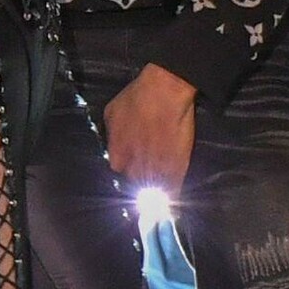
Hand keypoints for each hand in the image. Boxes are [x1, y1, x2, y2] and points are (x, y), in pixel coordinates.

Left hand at [103, 63, 196, 196]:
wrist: (166, 91)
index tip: (131, 161)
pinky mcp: (176, 167)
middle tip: (147, 169)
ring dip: (155, 188)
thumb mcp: (112, 113)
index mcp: (116, 155)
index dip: (125, 164)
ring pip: (153, 188)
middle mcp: (132, 166)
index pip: (117, 169)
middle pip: (134, 180)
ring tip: (159, 187)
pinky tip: (172, 196)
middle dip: (139, 176)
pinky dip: (172, 193)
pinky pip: (172, 189)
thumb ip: (112, 134)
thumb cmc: (137, 98)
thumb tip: (114, 144)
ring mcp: (155, 168)